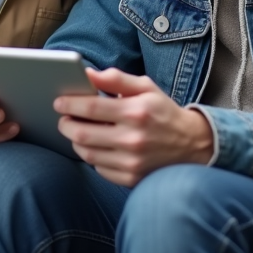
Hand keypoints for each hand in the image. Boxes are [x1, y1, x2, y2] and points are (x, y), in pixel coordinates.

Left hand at [55, 67, 214, 186]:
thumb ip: (116, 78)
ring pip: (86, 152)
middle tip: (63, 117)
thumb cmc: (164, 112)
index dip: (69, 104)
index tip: (59, 101)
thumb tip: (88, 73)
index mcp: (135, 112)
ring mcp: (131, 162)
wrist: (193, 145)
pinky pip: (98, 168)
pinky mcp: (131, 178)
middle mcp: (133, 139)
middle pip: (81, 133)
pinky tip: (96, 146)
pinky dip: (92, 156)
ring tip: (77, 130)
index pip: (90, 107)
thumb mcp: (146, 88)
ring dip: (75, 140)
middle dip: (65, 124)